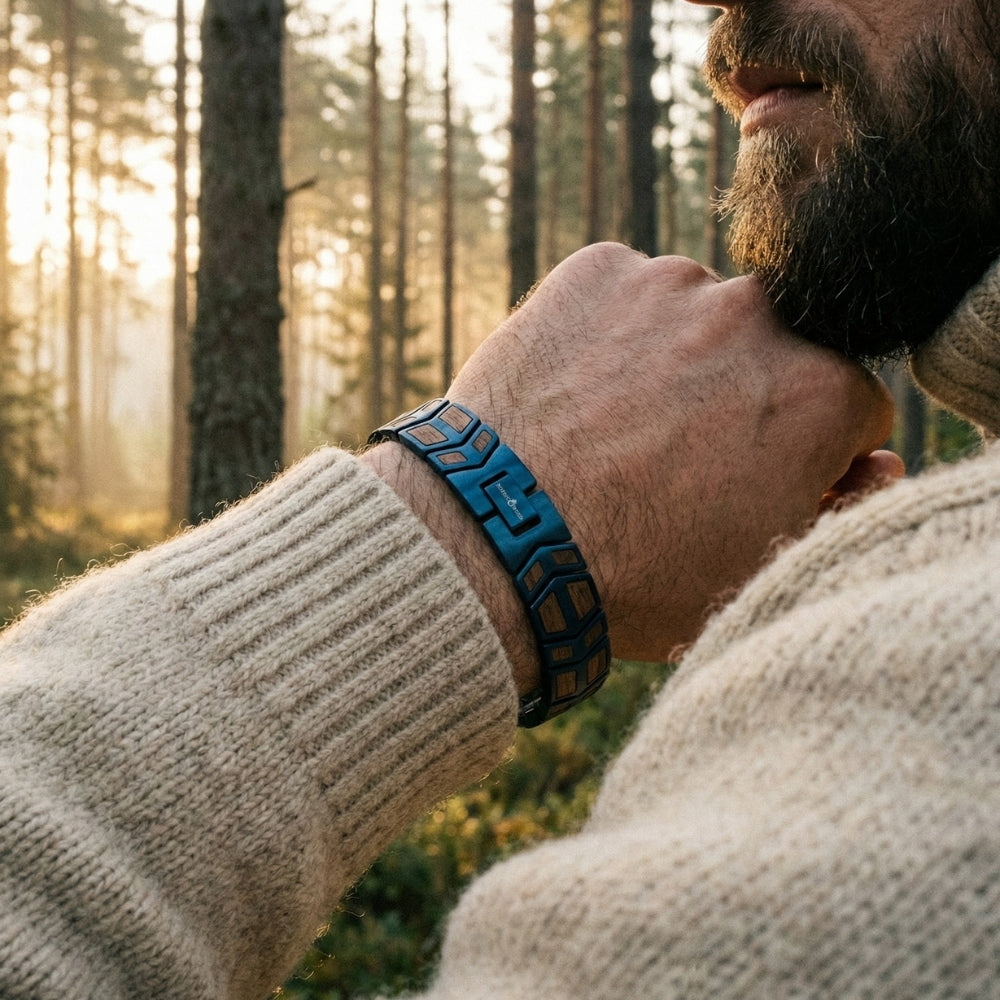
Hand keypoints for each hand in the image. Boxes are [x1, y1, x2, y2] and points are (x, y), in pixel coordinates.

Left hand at [443, 243, 894, 665]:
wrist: (501, 541)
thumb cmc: (634, 575)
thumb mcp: (756, 570)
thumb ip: (833, 509)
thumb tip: (872, 464)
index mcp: (819, 392)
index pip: (848, 406)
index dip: (806, 450)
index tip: (753, 477)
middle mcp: (759, 316)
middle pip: (775, 352)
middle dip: (744, 396)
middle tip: (673, 455)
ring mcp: (672, 283)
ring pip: (696, 317)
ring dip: (673, 360)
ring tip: (613, 429)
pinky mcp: (597, 269)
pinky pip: (625, 295)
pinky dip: (609, 333)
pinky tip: (576, 392)